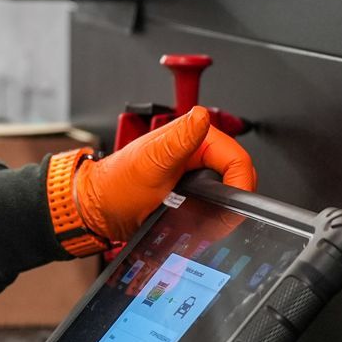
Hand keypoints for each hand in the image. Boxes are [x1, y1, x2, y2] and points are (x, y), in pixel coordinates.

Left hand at [74, 106, 256, 243]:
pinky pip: (215, 207)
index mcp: (194, 136)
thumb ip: (178, 140)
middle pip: (238, 178)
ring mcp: (197, 175)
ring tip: (204, 221)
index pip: (237, 158)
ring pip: (229, 194)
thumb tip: (200, 117)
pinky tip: (198, 224)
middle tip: (217, 217)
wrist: (100, 210)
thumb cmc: (117, 184)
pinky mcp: (193, 195)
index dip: (241, 183)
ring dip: (221, 211)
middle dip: (231, 200)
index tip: (234, 204)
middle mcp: (198, 153)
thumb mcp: (149, 162)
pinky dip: (212, 218)